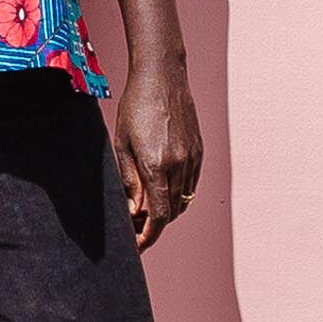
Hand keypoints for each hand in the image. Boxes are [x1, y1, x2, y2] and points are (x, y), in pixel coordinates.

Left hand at [114, 63, 202, 252]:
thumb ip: (130, 181)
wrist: (162, 76)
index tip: (137, 245)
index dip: (148, 235)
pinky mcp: (200, 150)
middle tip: (135, 228)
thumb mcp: (123, 145)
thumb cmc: (136, 106)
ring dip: (166, 211)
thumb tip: (134, 211)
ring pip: (183, 200)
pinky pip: (191, 184)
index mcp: (157, 166)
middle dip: (155, 226)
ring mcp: (193, 158)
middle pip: (172, 212)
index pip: (158, 216)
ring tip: (146, 211)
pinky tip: (162, 192)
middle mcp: (180, 165)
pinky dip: (178, 196)